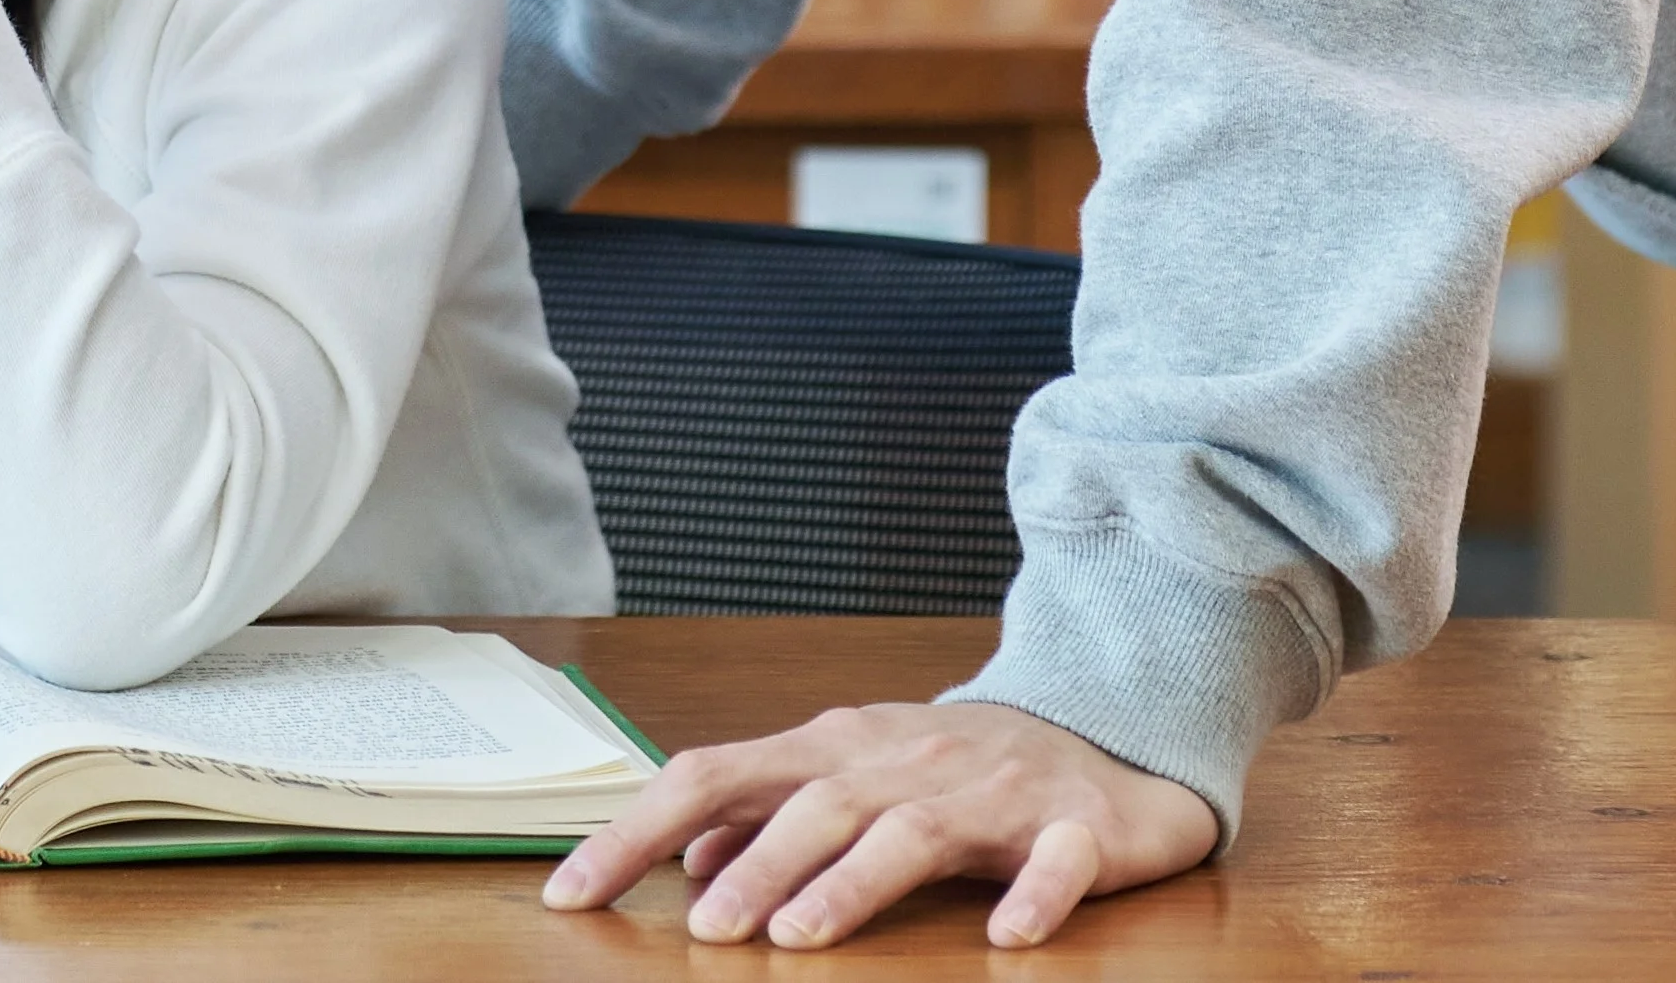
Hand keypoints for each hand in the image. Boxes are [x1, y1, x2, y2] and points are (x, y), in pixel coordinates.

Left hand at [545, 699, 1219, 948]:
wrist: (1102, 739)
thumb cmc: (951, 769)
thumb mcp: (848, 781)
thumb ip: (767, 818)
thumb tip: (691, 864)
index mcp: (832, 749)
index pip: (711, 778)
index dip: (638, 832)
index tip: (573, 893)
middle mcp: (902, 760)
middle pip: (813, 806)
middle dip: (754, 867)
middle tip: (705, 930)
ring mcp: (990, 790)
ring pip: (913, 830)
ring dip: (854, 882)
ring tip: (802, 936)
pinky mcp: (1074, 826)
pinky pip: (1057, 863)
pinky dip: (1034, 896)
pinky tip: (1007, 936)